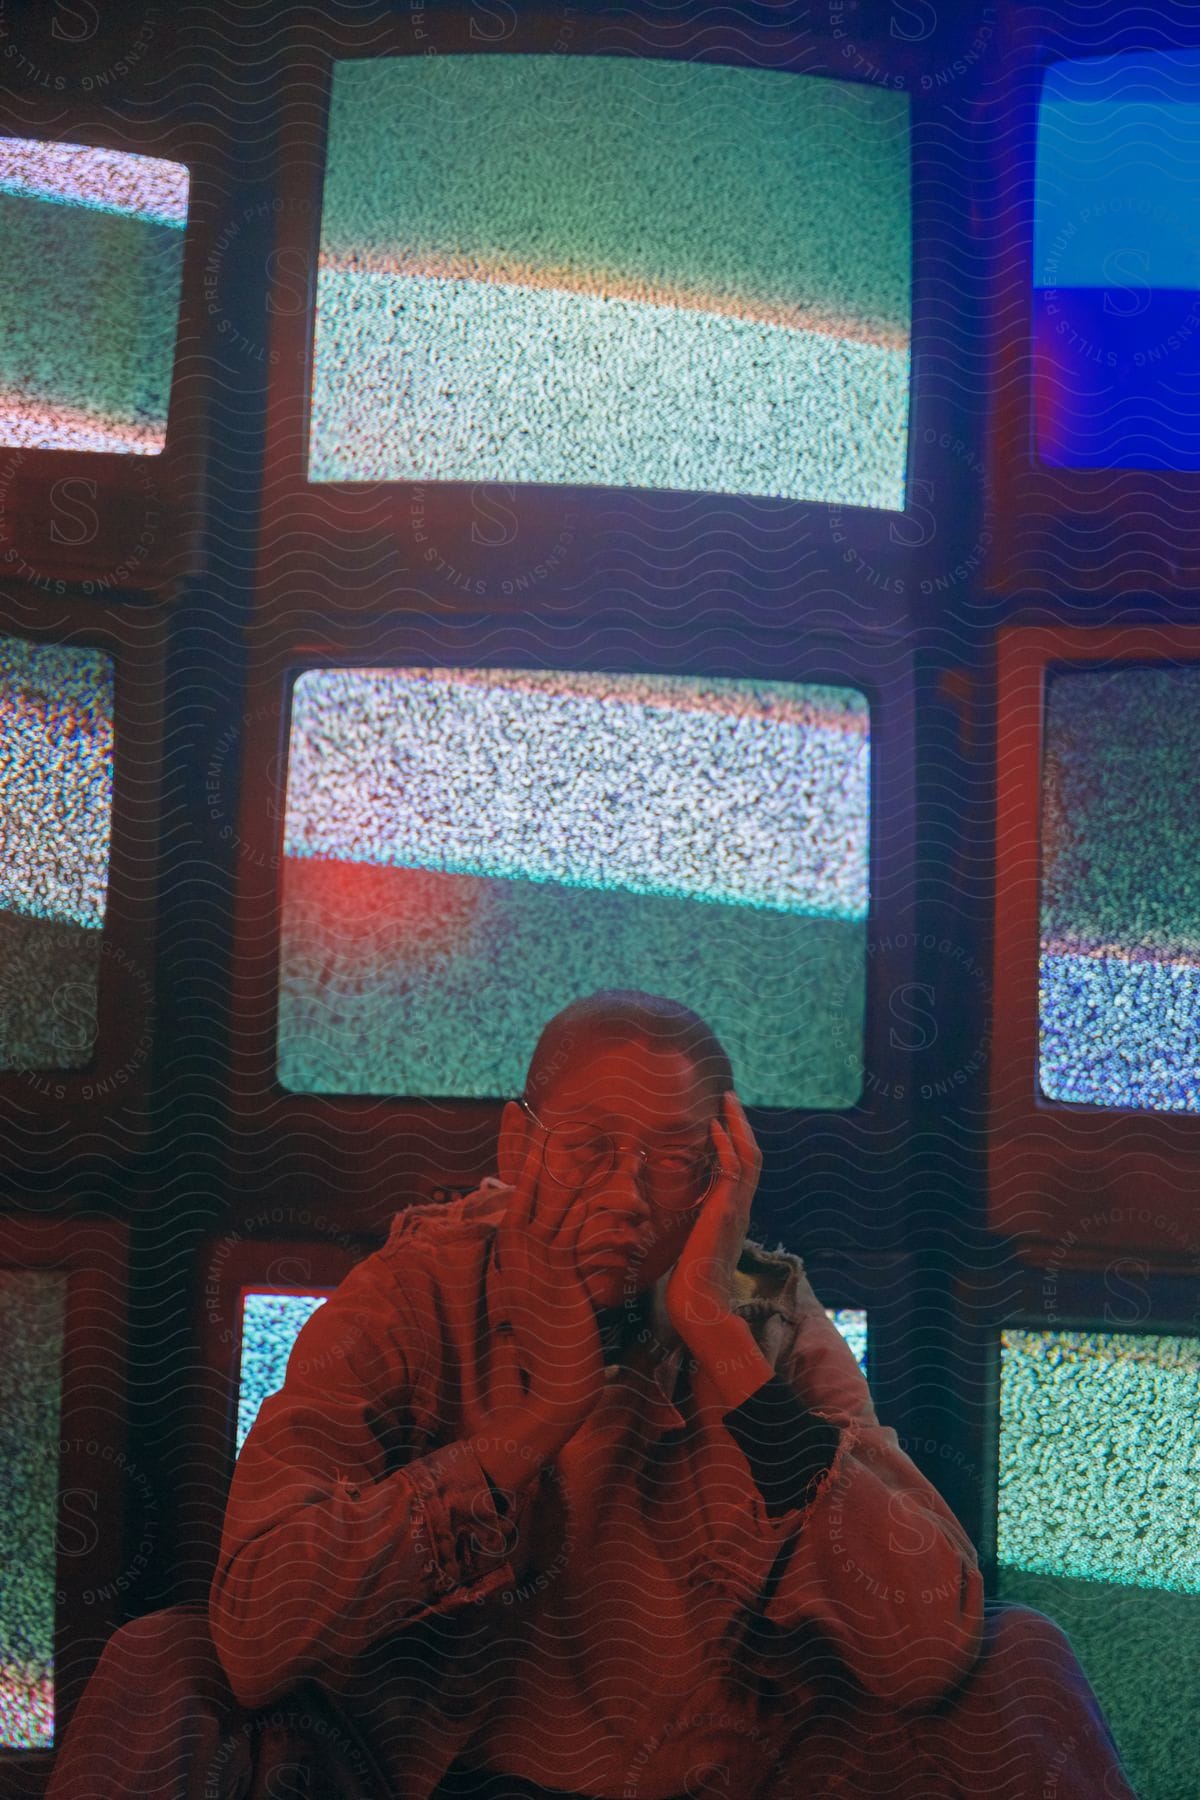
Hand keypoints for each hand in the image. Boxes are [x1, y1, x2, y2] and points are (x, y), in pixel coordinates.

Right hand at [491, 1128, 604, 1449]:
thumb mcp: (540, 1280)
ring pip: (563, 1197)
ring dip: (588, 1165)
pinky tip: (625, 1186)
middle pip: (535, 1177)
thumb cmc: (554, 1330)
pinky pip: (584, 1228)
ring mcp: (539, 1256)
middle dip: (547, 1139)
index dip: (516, 1142)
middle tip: (560, 1103)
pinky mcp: (562, 1272)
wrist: (557, 1377)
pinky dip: (604, 1205)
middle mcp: (520, 1242)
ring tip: (610, 1137)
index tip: (517, 1107)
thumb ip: (545, 1246)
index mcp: (513, 1238)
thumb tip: (547, 1218)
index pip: (515, 1177)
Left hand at [663, 1091, 762, 1350]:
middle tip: (729, 1098)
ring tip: (725, 1101)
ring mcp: (737, 1208)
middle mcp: (742, 1206)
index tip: (725, 1119)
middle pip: (752, 1155)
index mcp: (736, 1212)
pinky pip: (731, 1170)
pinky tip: (714, 1128)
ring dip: (736, 1125)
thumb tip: (682, 1213)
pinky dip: (725, 1146)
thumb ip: (695, 1223)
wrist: (699, 1300)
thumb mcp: (695, 1241)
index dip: (737, 1141)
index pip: (743, 1168)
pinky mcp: (725, 1211)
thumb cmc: (692, 1278)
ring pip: (748, 1156)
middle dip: (741, 1124)